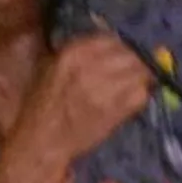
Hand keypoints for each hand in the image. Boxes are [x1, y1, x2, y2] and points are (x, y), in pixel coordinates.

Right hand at [1, 34, 152, 180]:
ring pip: (139, 73)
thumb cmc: (41, 107)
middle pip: (130, 54)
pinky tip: (128, 102)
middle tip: (129, 73)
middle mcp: (90, 67)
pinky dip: (139, 97)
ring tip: (130, 87)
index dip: (118, 48)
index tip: (119, 57)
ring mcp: (106, 89)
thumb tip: (110, 45)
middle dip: (133, 63)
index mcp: (72, 54)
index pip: (111, 40)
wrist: (40, 143)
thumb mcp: (50, 69)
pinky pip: (140, 95)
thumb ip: (78, 54)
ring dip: (139, 79)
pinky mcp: (116, 110)